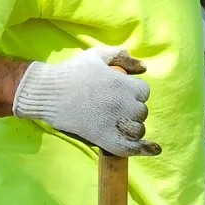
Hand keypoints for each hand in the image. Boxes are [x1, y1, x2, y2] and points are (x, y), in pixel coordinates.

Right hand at [12, 46, 161, 156]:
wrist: (49, 93)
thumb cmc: (72, 72)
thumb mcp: (97, 55)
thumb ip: (122, 56)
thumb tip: (143, 67)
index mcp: (123, 84)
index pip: (144, 92)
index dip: (134, 94)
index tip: (121, 94)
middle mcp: (122, 104)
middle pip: (142, 112)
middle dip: (132, 111)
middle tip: (114, 109)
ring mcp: (115, 123)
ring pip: (138, 130)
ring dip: (132, 128)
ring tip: (119, 124)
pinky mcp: (105, 139)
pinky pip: (131, 147)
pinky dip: (144, 149)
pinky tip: (155, 149)